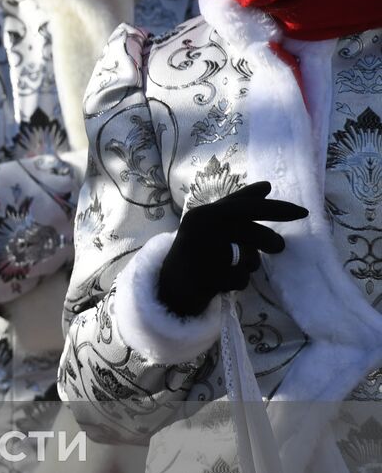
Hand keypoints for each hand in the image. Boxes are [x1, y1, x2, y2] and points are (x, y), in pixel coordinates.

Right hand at [157, 181, 306, 318]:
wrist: (169, 286)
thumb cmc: (197, 251)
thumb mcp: (213, 224)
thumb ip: (237, 206)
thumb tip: (266, 186)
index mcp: (204, 213)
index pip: (244, 206)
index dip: (275, 208)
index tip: (303, 212)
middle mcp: (201, 228)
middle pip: (249, 232)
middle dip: (268, 241)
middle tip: (279, 248)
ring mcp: (202, 252)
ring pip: (247, 258)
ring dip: (250, 264)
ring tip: (239, 266)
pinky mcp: (205, 276)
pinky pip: (239, 279)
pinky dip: (237, 282)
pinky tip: (223, 282)